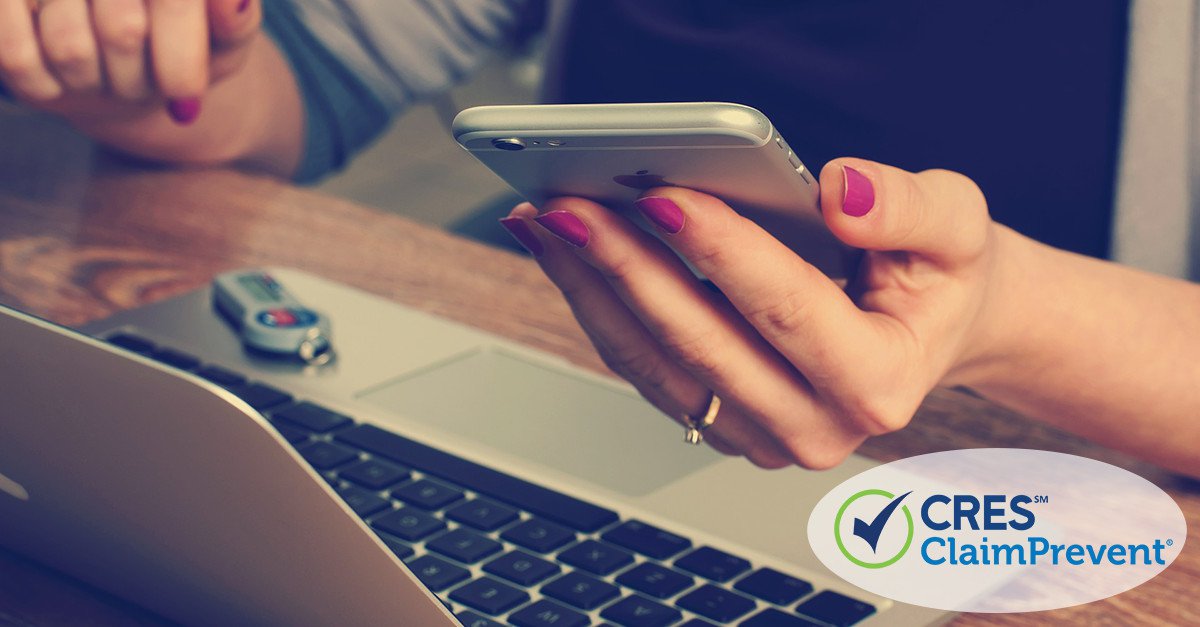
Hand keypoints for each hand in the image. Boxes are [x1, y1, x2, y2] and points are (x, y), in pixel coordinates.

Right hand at [0, 0, 260, 123]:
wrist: (128, 59)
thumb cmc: (185, 42)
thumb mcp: (223, 39)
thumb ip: (234, 21)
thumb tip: (232, 0)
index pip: (173, 5)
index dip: (180, 63)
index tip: (185, 99)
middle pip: (123, 33)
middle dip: (139, 80)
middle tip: (142, 81)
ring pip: (71, 50)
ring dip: (95, 85)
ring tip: (105, 73)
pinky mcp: (6, 4)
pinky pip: (16, 58)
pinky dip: (45, 87)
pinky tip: (62, 81)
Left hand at [501, 158, 1002, 468]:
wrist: (928, 328)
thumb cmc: (938, 278)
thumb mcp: (958, 227)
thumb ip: (909, 207)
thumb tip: (839, 193)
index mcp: (879, 382)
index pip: (786, 310)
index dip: (721, 251)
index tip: (662, 196)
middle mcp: (815, 427)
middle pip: (700, 344)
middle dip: (626, 267)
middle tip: (570, 206)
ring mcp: (760, 435)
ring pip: (655, 364)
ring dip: (592, 290)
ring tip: (547, 223)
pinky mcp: (721, 423)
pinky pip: (645, 369)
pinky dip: (600, 307)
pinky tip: (568, 255)